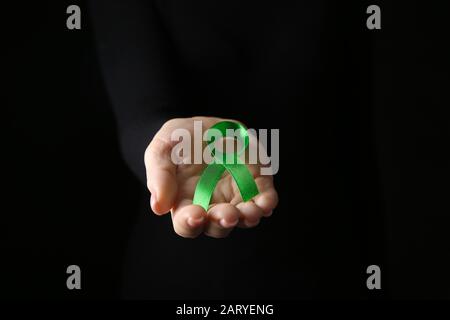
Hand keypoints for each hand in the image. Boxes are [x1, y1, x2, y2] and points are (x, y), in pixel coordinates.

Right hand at [144, 117, 277, 237]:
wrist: (206, 125)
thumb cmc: (178, 141)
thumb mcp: (161, 149)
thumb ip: (159, 175)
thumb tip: (158, 207)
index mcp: (186, 202)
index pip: (187, 224)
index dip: (190, 223)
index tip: (196, 215)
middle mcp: (212, 205)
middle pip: (218, 226)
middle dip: (223, 221)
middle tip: (227, 214)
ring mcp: (235, 197)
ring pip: (243, 218)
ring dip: (248, 217)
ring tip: (251, 211)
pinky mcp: (255, 184)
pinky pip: (264, 199)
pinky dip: (267, 203)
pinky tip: (266, 202)